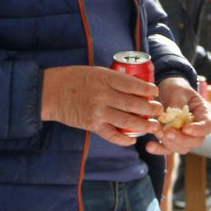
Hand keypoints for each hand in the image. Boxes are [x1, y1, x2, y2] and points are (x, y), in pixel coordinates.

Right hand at [41, 65, 162, 146]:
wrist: (51, 92)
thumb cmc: (74, 78)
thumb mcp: (96, 71)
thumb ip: (114, 79)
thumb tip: (136, 86)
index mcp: (105, 78)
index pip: (132, 84)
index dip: (147, 89)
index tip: (155, 92)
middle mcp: (103, 95)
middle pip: (133, 103)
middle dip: (150, 108)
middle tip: (159, 110)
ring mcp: (98, 112)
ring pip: (127, 121)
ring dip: (143, 125)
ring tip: (154, 126)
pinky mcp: (92, 125)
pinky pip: (112, 134)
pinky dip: (124, 139)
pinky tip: (133, 139)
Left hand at [144, 76, 210, 155]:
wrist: (166, 90)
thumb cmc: (176, 88)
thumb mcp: (178, 91)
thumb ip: (177, 104)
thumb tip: (173, 117)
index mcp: (203, 114)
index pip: (207, 126)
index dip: (198, 130)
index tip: (185, 128)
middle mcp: (196, 127)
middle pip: (195, 141)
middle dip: (181, 139)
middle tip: (168, 132)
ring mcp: (184, 135)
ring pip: (182, 147)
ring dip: (169, 143)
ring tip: (157, 131)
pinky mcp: (171, 139)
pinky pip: (167, 149)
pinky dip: (159, 149)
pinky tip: (150, 146)